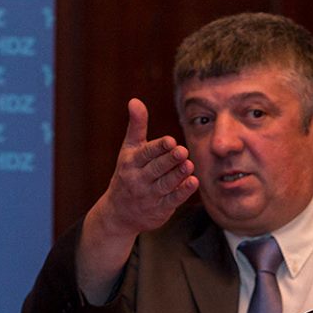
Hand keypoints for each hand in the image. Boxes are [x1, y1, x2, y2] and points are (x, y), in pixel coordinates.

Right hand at [77, 99, 198, 302]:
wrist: (118, 213)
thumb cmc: (128, 173)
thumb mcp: (129, 149)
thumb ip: (136, 126)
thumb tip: (134, 100)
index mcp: (131, 162)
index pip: (146, 153)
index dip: (158, 147)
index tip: (170, 140)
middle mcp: (138, 179)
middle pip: (156, 169)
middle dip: (169, 160)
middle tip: (183, 151)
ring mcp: (149, 195)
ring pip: (165, 184)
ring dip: (178, 175)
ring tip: (190, 165)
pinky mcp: (159, 209)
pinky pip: (172, 200)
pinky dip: (183, 192)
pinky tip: (194, 182)